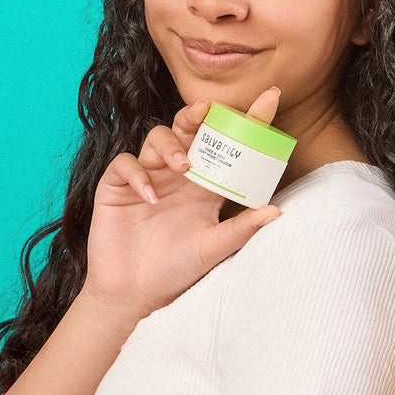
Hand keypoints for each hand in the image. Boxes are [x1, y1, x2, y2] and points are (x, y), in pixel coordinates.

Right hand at [80, 88, 283, 320]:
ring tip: (182, 167)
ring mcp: (146, 177)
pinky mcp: (116, 186)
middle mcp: (176, 175)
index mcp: (204, 184)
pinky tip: (150, 196)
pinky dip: (138, 174)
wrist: (135, 296)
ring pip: (156, 138)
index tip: (269, 99)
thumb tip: (277, 211)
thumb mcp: (213, 248)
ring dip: (170, 145)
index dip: (246, 120)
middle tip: (208, 111)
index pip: (227, 145)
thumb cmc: (175, 270)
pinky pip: (125, 164)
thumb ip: (241, 229)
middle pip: (187, 129)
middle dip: (197, 114)